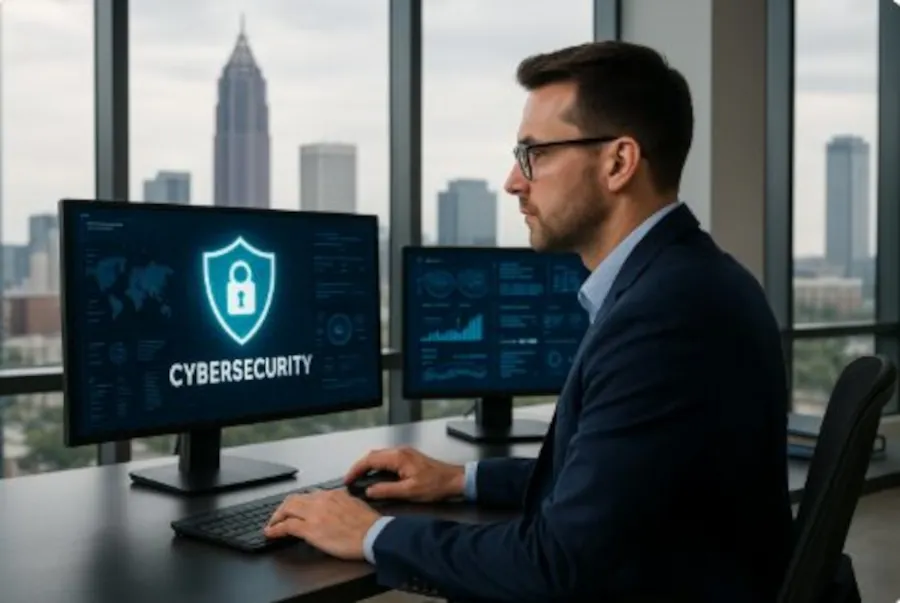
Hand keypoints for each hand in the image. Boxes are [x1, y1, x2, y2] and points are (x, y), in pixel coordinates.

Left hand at [263, 489, 380, 559]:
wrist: (373, 534)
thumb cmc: (369, 524)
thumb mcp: (355, 504)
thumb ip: (342, 501)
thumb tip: (336, 505)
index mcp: (332, 494)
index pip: (309, 495)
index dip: (298, 503)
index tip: (294, 509)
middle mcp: (321, 500)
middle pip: (294, 499)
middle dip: (283, 508)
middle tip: (278, 516)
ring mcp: (314, 514)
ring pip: (287, 509)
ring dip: (276, 517)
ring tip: (272, 524)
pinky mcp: (310, 529)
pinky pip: (286, 526)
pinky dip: (275, 529)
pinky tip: (270, 533)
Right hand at [344, 445, 464, 502]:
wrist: (454, 480)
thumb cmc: (434, 485)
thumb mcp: (409, 491)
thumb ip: (386, 490)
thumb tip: (369, 491)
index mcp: (398, 457)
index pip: (370, 460)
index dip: (356, 469)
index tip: (347, 479)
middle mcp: (400, 451)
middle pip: (373, 455)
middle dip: (360, 467)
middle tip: (351, 480)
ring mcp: (405, 453)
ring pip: (380, 456)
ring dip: (368, 466)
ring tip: (360, 479)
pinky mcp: (409, 457)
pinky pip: (387, 458)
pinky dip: (377, 466)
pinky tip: (376, 476)